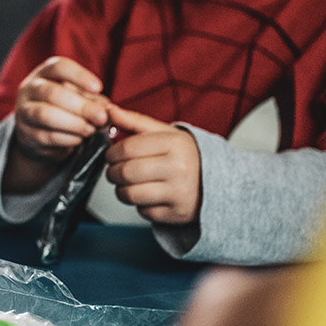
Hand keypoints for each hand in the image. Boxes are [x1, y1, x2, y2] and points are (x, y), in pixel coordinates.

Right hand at [10, 57, 110, 163]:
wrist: (39, 135)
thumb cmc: (64, 109)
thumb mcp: (78, 98)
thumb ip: (92, 100)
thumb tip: (107, 109)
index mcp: (44, 73)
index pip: (58, 67)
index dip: (78, 75)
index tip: (98, 88)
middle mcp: (30, 89)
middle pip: (52, 93)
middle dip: (80, 106)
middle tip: (101, 117)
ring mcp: (24, 111)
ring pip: (45, 114)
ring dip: (73, 123)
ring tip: (91, 129)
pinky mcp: (26, 134)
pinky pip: (46, 136)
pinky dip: (67, 138)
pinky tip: (80, 139)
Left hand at [104, 105, 201, 225]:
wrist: (217, 181)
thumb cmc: (184, 156)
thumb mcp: (165, 133)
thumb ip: (135, 121)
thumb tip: (109, 111)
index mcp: (175, 144)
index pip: (128, 148)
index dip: (112, 152)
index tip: (111, 154)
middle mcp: (179, 169)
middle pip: (127, 172)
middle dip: (112, 172)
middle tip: (115, 170)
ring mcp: (178, 193)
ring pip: (130, 194)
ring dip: (120, 190)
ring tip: (127, 183)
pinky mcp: (176, 214)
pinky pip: (142, 211)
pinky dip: (138, 204)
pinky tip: (147, 195)